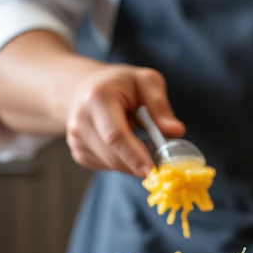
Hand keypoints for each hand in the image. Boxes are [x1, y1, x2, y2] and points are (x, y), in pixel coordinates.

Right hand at [65, 63, 183, 175]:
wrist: (84, 87)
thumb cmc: (120, 83)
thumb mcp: (146, 81)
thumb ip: (160, 105)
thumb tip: (176, 131)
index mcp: (98, 99)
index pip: (115, 135)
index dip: (134, 155)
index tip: (151, 170)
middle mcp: (81, 121)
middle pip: (114, 155)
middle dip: (140, 162)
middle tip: (162, 158)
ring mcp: (77, 140)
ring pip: (112, 165)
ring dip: (133, 161)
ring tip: (139, 136)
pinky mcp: (79, 153)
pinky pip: (108, 166)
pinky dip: (123, 160)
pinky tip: (125, 142)